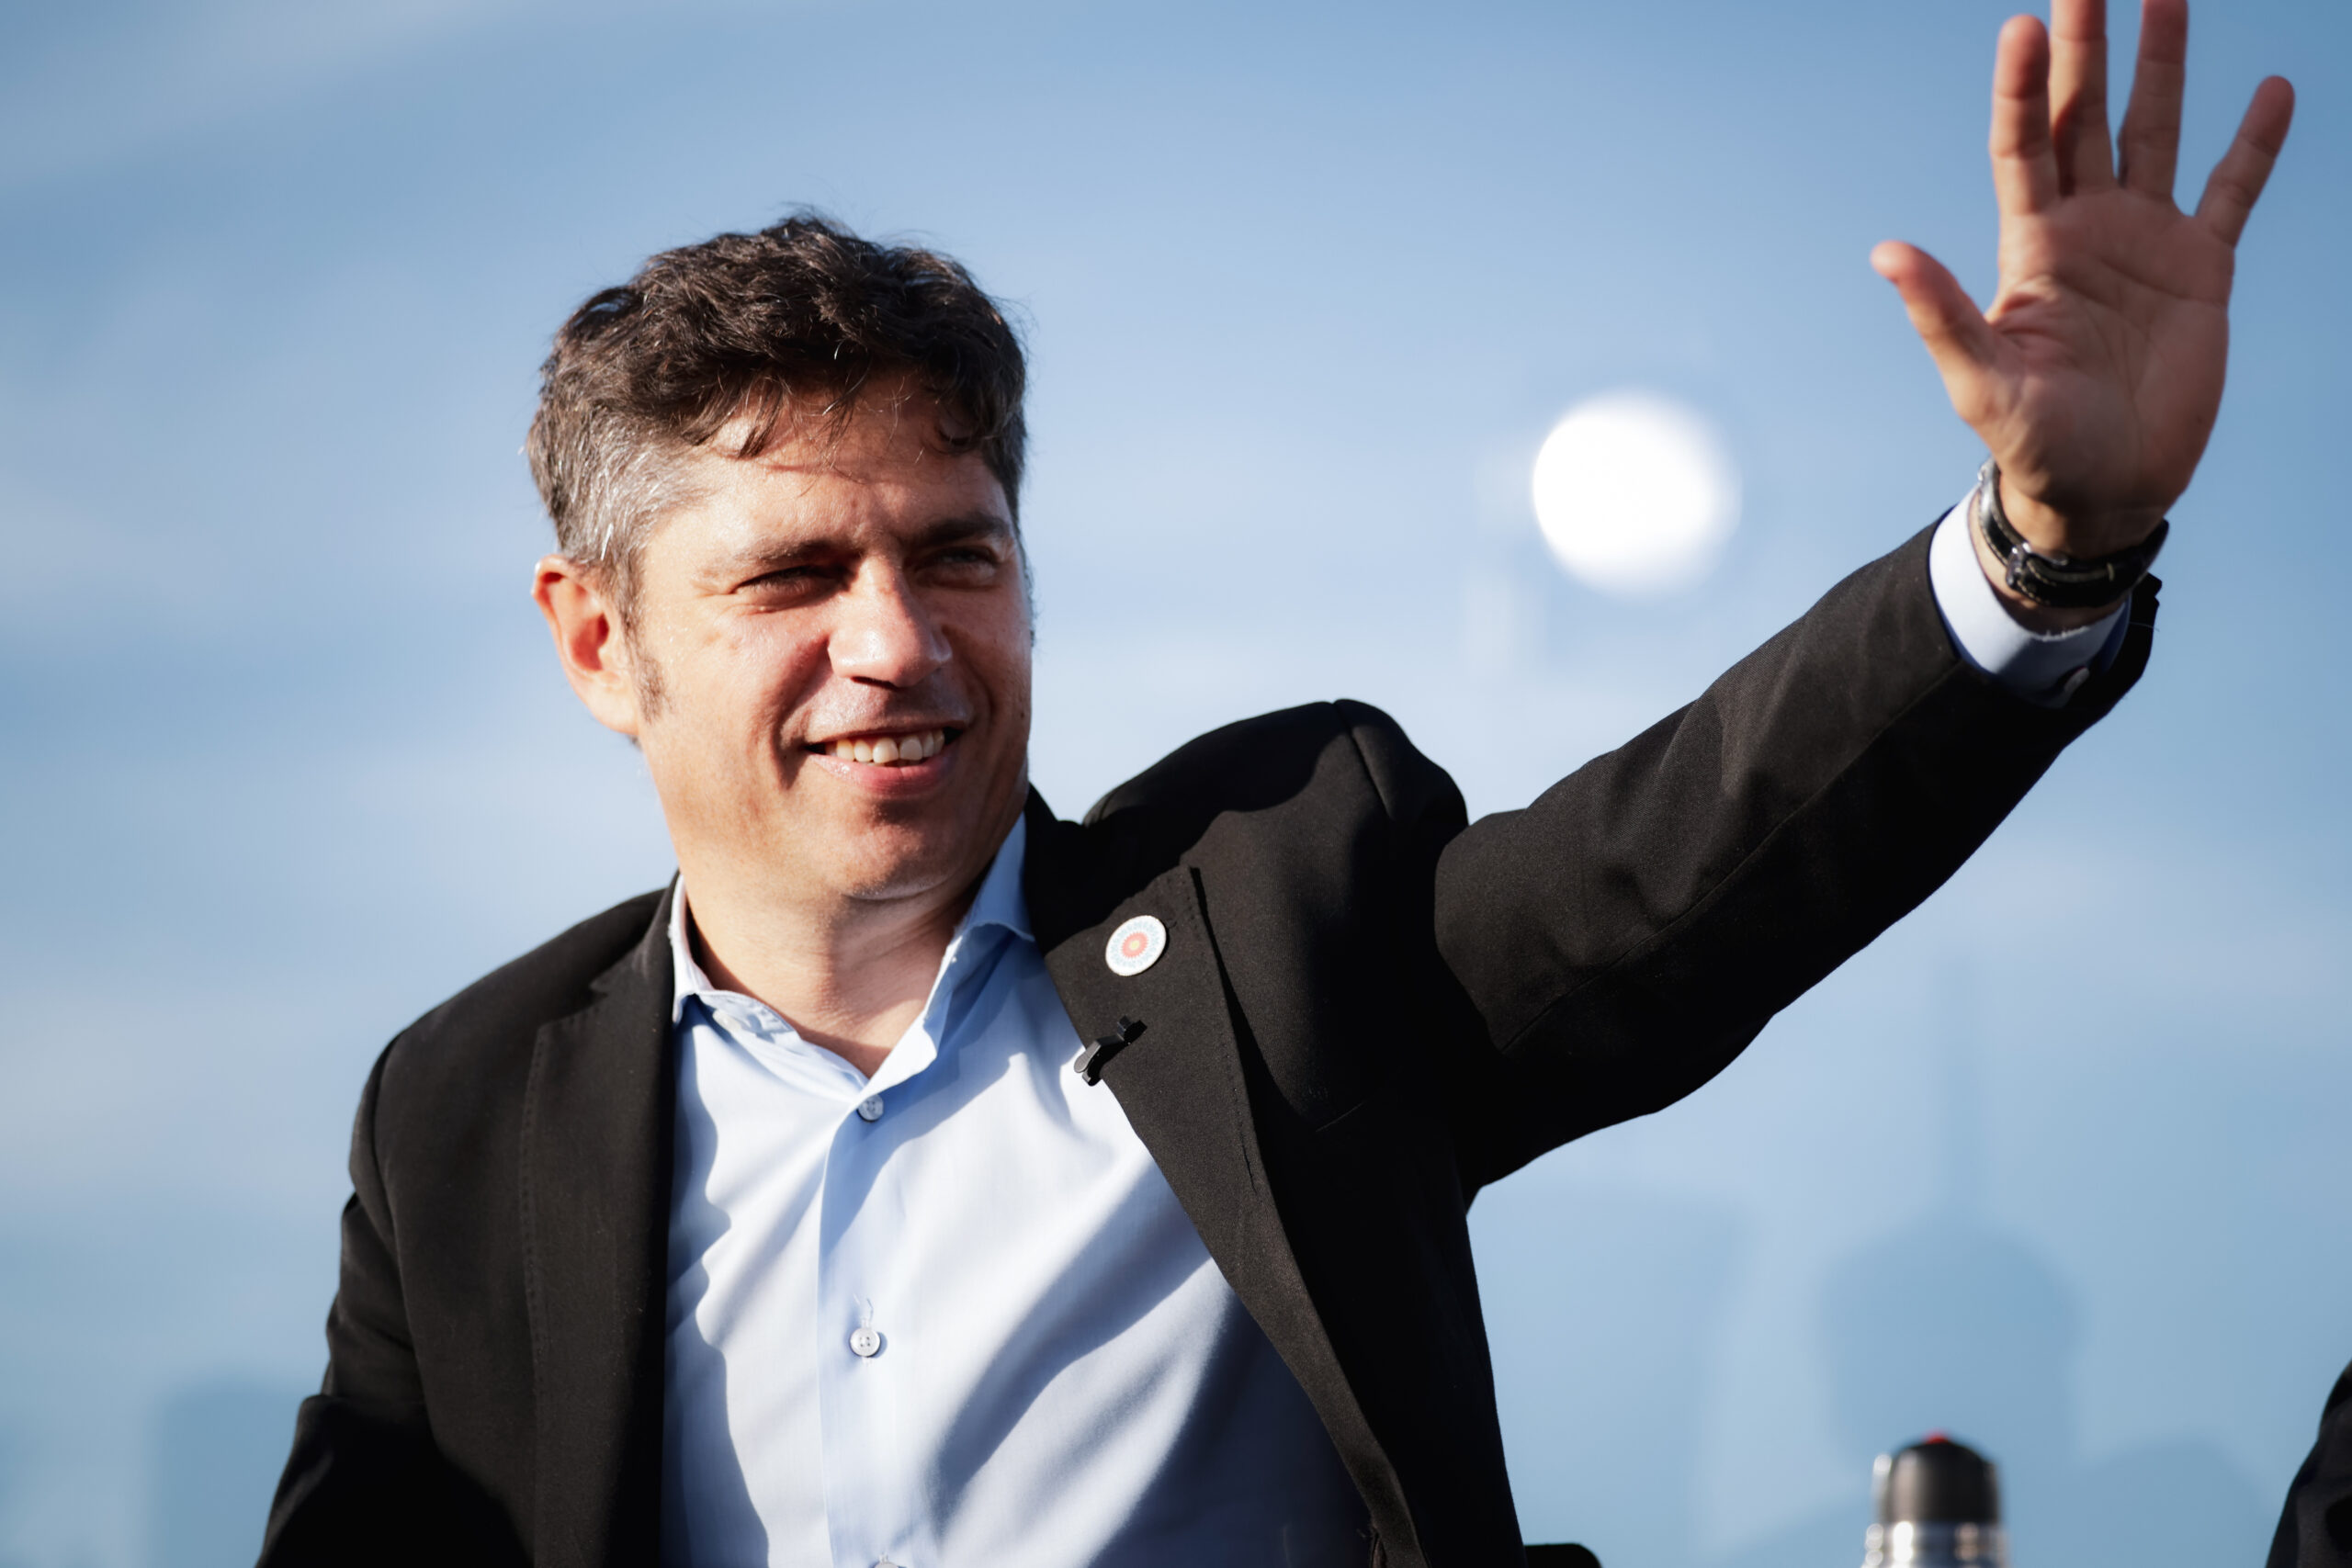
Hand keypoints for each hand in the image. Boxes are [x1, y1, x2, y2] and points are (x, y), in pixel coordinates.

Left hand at [1872, 0, 2292, 578]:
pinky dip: (2255, 144)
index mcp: (2031, 250)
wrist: (2102, 490)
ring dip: (2163, 66)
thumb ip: (1942, 314)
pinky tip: (2274, 90)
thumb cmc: (2032, 444)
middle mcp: (2087, 230)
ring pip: (2155, 132)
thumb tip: (1886, 253)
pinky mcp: (2203, 270)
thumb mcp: (1981, 383)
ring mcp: (2146, 243)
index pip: (2023, 146)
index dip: (2021, 86)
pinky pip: (2232, 192)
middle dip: (2087, 48)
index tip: (2023, 23)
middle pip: (2085, 117)